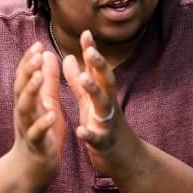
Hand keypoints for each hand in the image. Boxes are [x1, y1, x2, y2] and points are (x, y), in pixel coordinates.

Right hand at [11, 42, 64, 187]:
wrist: (31, 170)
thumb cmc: (41, 134)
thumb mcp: (46, 104)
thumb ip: (47, 82)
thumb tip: (46, 54)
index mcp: (28, 103)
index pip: (25, 78)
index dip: (29, 61)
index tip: (37, 43)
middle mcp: (24, 113)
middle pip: (21, 88)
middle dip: (28, 71)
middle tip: (37, 54)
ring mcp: (28, 129)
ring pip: (25, 108)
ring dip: (31, 91)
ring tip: (39, 77)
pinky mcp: (37, 146)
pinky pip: (37, 134)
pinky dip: (43, 124)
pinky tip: (52, 115)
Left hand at [62, 30, 143, 178]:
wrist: (124, 159)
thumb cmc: (105, 127)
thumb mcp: (90, 102)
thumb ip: (79, 81)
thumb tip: (68, 56)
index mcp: (103, 95)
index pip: (98, 69)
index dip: (92, 52)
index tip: (85, 33)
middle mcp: (108, 106)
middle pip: (106, 82)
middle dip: (99, 66)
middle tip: (90, 50)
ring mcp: (108, 123)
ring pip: (103, 105)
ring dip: (95, 91)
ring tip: (85, 80)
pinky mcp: (104, 143)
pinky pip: (97, 137)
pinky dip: (89, 134)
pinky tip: (80, 131)